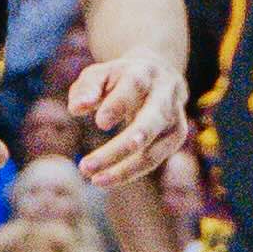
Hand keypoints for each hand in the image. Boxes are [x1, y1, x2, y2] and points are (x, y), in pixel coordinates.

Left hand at [65, 44, 190, 187]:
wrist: (159, 74)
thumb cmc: (120, 78)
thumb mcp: (100, 74)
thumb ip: (87, 88)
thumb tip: (76, 109)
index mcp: (145, 72)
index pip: (135, 86)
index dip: (118, 105)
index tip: (100, 123)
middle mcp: (165, 94)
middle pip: (149, 122)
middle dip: (120, 147)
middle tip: (86, 166)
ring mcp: (175, 117)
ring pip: (154, 150)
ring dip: (123, 169)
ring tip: (94, 179)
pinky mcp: (176, 136)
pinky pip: (154, 160)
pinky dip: (129, 172)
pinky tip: (104, 178)